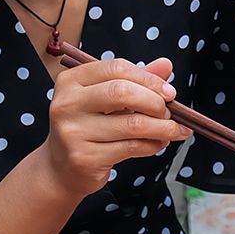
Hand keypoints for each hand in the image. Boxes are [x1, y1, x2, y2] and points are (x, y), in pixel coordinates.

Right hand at [41, 56, 190, 196]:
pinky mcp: (84, 157)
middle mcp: (67, 104)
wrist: (62, 168)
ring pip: (132, 124)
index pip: (116, 68)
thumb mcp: (107, 99)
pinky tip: (158, 143)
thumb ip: (135, 80)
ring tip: (173, 130)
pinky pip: (131, 147)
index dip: (148, 79)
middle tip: (169, 112)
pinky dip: (152, 145)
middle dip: (155, 102)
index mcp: (71, 81)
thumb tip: (166, 65)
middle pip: (122, 92)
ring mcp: (73, 132)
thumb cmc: (88, 127)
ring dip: (162, 127)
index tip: (169, 92)